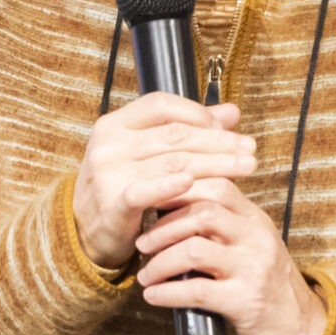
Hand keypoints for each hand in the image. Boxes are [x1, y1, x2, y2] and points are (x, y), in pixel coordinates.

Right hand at [72, 92, 254, 272]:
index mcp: (115, 124)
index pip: (162, 105)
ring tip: (245, 167)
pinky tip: (194, 183)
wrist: (86, 229)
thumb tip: (231, 112)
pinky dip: (171, 186)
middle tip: (249, 149)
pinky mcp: (112, 205)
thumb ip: (188, 129)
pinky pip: (145, 192)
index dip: (199, 113)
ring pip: (172, 163)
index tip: (228, 128)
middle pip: (175, 135)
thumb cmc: (123, 185)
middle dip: (219, 141)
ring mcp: (107, 174)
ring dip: (215, 165)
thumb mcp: (148, 153)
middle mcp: (109, 145)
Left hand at [134, 177, 327, 334]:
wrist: (301, 327)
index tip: (153, 203)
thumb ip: (224, 227)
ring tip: (145, 274)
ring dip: (160, 262)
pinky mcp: (245, 300)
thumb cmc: (264, 284)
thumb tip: (171, 211)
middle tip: (142, 244)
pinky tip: (152, 296)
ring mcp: (253, 268)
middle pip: (202, 213)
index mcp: (256, 220)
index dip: (180, 191)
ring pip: (194, 250)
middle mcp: (257, 238)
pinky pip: (196, 291)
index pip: (218, 187)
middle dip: (163, 227)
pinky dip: (167, 292)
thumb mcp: (252, 245)